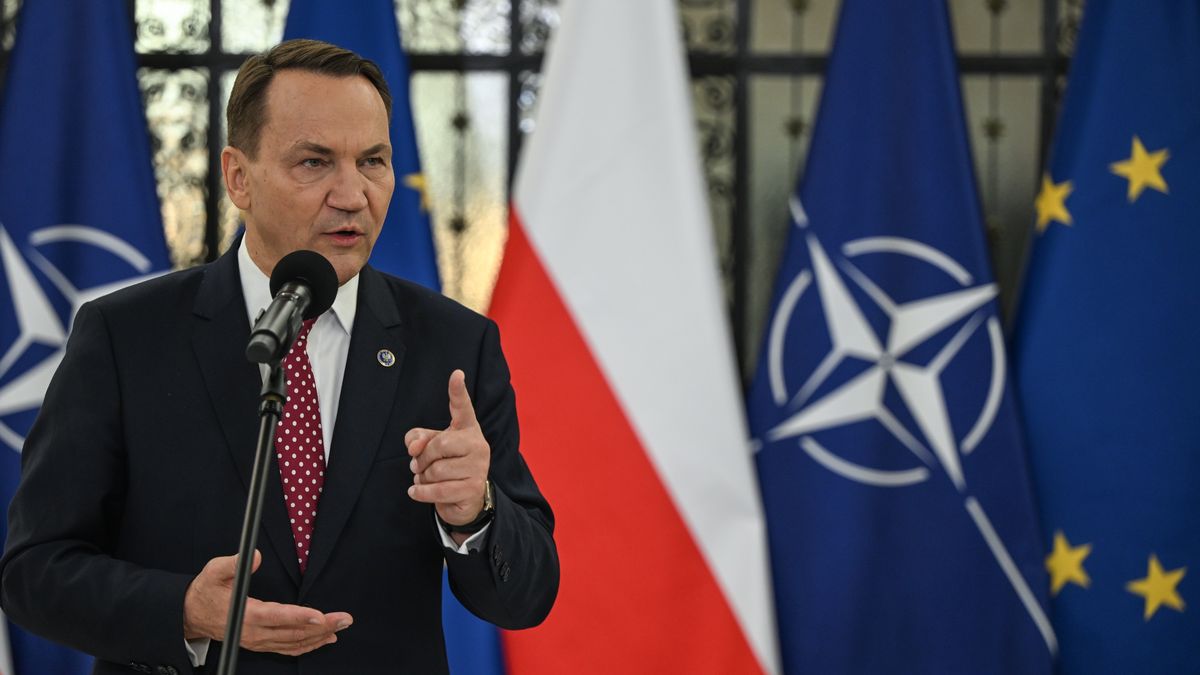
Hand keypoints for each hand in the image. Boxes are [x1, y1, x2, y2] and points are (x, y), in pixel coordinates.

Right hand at [183, 550, 352, 655]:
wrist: (193, 614)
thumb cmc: (206, 591)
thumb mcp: (214, 572)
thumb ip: (232, 563)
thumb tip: (255, 555)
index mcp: (247, 614)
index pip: (278, 617)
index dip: (301, 617)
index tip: (321, 616)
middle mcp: (254, 632)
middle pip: (293, 632)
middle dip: (322, 626)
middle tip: (345, 619)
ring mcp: (258, 641)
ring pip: (294, 643)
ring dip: (319, 637)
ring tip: (340, 627)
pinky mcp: (261, 644)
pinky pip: (288, 648)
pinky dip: (307, 646)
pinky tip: (324, 639)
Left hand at [405, 369, 490, 526]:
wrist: (465, 497)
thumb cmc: (445, 465)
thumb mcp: (429, 447)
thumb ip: (417, 439)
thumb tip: (414, 448)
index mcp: (467, 428)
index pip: (462, 407)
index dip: (457, 391)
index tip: (456, 374)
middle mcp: (478, 444)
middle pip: (439, 446)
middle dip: (422, 459)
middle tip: (417, 466)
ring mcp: (479, 467)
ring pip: (436, 470)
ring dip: (422, 478)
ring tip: (425, 479)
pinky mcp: (473, 488)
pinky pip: (438, 490)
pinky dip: (421, 492)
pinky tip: (415, 491)